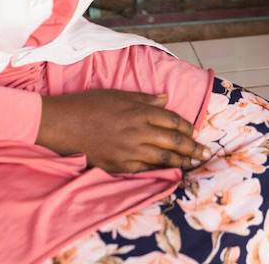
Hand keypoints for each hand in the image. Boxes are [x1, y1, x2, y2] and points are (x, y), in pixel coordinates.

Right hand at [35, 89, 210, 173]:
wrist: (62, 124)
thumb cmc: (89, 105)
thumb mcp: (118, 95)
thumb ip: (145, 99)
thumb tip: (166, 98)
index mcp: (140, 112)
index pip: (172, 121)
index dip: (186, 127)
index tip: (195, 132)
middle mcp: (139, 132)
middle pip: (174, 142)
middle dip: (193, 148)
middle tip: (206, 154)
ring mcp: (130, 151)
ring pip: (164, 159)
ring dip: (182, 162)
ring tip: (194, 165)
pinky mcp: (119, 166)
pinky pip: (146, 170)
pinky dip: (160, 171)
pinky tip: (169, 173)